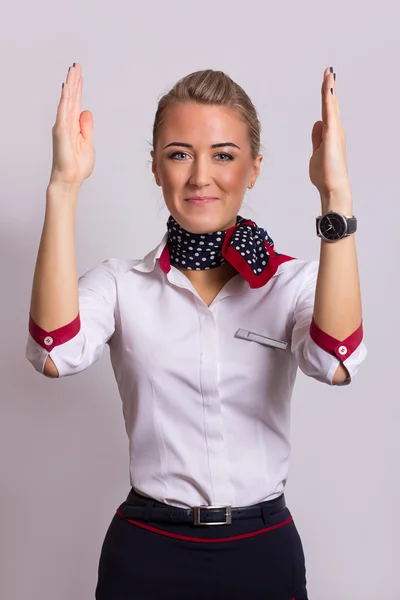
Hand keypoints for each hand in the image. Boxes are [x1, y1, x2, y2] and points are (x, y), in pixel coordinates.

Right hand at [49, 63, 94, 186]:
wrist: (70, 178)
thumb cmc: (78, 165)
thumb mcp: (88, 143)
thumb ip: (86, 127)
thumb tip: (86, 111)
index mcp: (74, 125)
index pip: (77, 102)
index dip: (78, 88)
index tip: (79, 74)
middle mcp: (66, 123)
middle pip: (71, 98)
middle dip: (74, 81)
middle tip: (76, 65)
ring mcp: (62, 125)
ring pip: (67, 100)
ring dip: (70, 85)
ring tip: (72, 70)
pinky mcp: (61, 131)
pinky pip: (63, 111)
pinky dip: (65, 99)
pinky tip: (67, 87)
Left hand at [309, 67, 351, 207]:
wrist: (332, 186)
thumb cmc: (326, 174)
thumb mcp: (317, 152)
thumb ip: (317, 138)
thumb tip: (317, 123)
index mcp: (331, 134)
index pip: (327, 111)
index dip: (326, 96)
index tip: (325, 82)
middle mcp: (336, 130)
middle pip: (331, 104)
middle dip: (329, 87)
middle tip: (328, 71)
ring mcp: (335, 131)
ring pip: (331, 105)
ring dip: (329, 88)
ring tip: (328, 73)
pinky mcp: (332, 134)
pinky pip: (329, 112)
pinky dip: (328, 99)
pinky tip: (328, 88)